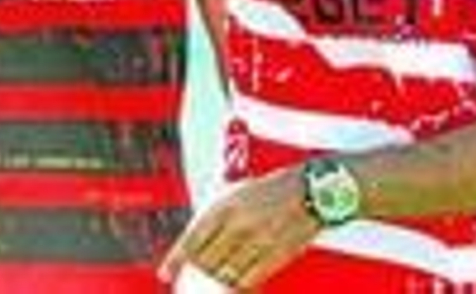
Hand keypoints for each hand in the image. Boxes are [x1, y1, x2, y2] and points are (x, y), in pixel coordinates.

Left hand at [159, 167, 320, 289]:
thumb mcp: (233, 193)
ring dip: (214, 283)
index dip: (175, 260)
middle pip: (206, 260)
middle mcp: (239, 224)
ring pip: (226, 273)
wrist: (309, 192)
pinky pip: (249, 279)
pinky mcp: (276, 256)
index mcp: (224, 206)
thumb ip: (212, 217)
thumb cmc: (270, 190)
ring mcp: (258, 242)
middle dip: (195, 274)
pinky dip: (237, 286)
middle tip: (190, 282)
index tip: (166, 273)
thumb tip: (193, 244)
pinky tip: (232, 287)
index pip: (192, 239)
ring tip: (210, 285)